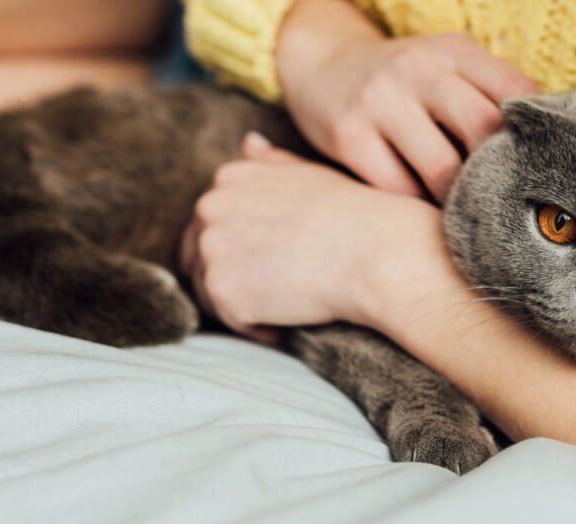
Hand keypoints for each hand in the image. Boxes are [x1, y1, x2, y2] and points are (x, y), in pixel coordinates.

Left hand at [180, 133, 445, 338]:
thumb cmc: (356, 215)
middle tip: (281, 290)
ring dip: (244, 303)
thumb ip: (270, 163)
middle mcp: (209, 206)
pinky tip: (290, 322)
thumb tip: (248, 142)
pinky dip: (258, 329)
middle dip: (234, 276)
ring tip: (289, 304)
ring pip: (210, 292)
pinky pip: (230, 321)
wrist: (376, 251)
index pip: (210, 223)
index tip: (277, 262)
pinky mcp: (222, 289)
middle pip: (199, 257)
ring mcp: (212, 248)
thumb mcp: (308, 174)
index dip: (241, 248)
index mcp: (229, 177)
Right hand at [276, 0, 534, 200]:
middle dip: (501, 172)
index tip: (544, 172)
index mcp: (456, 50)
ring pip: (442, 169)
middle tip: (510, 204)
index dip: (535, 137)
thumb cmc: (403, 82)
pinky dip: (417, 207)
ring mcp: (380, 102)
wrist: (320, 65)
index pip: (516, 93)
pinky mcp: (349, 136)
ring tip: (471, 217)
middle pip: (483, 128)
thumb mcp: (447, 68)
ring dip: (461, 201)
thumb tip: (546, 154)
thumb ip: (490, 96)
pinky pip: (397, 189)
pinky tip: (425, 211)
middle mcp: (419, 69)